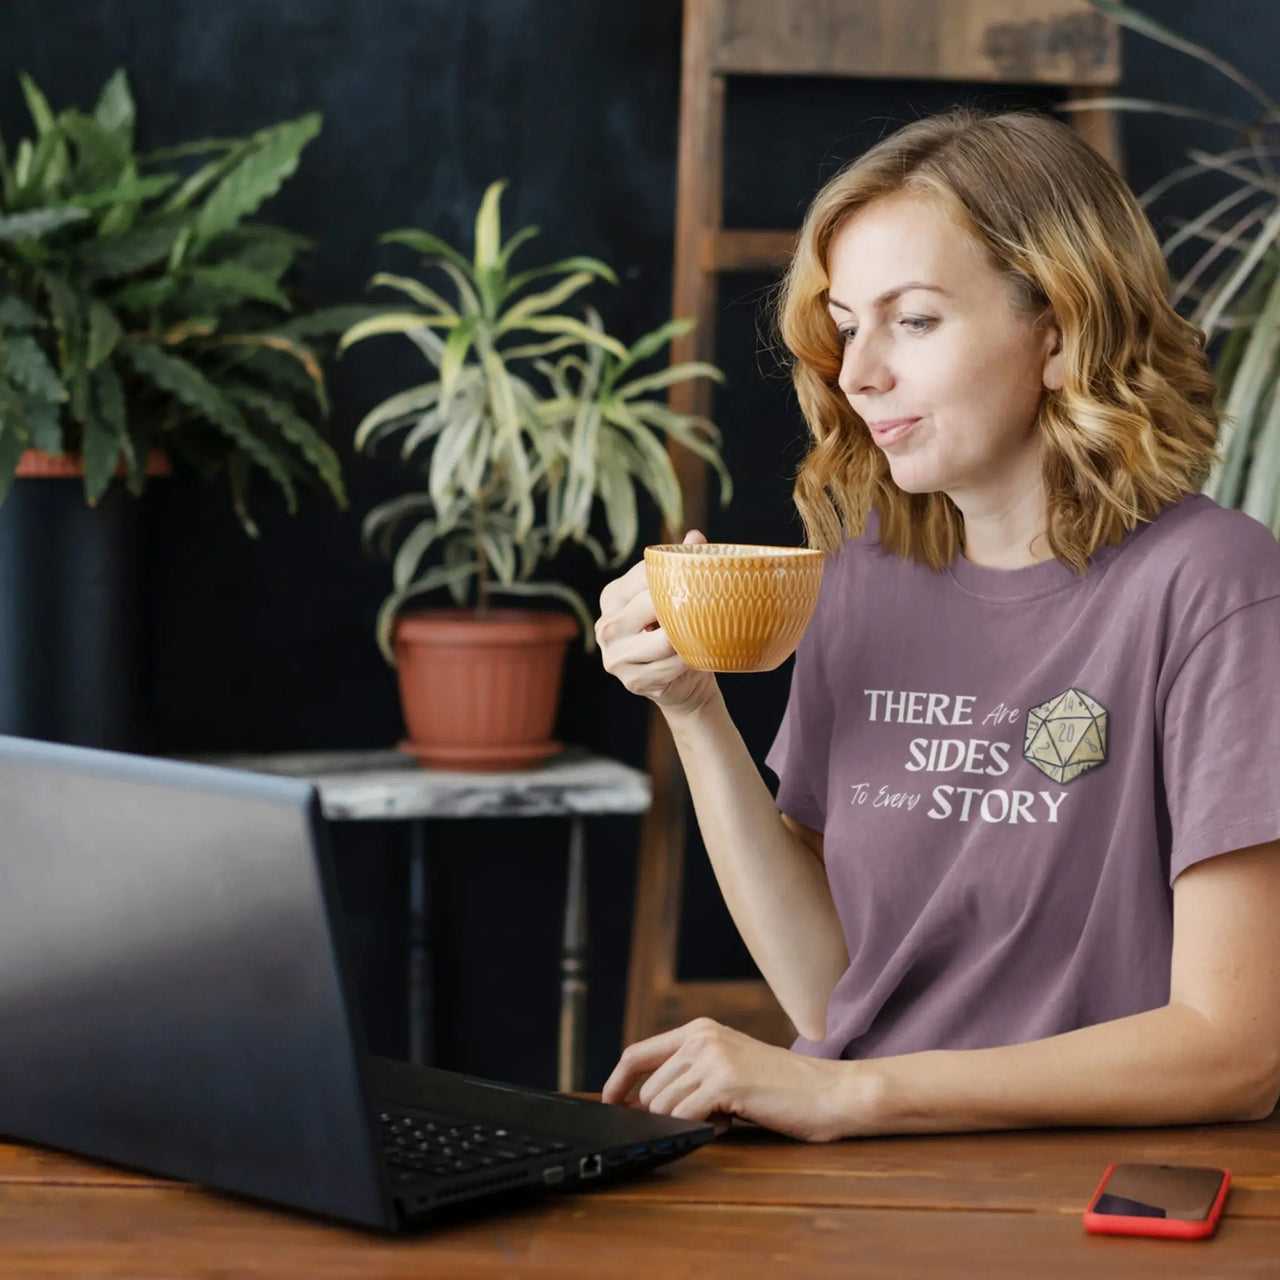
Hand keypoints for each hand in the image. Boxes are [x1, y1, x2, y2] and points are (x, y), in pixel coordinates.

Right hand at [595, 528, 719, 720]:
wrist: (681, 684)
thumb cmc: (677, 631)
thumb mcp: (676, 597)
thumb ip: (682, 565)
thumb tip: (695, 536)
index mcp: (612, 597)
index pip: (644, 574)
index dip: (674, 573)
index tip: (700, 576)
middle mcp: (606, 626)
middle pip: (652, 605)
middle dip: (682, 605)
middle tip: (710, 603)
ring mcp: (615, 657)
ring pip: (663, 640)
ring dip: (688, 637)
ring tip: (705, 631)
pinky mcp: (632, 681)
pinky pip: (669, 667)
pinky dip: (687, 661)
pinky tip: (697, 656)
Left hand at [601, 1017, 854, 1142]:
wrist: (828, 1092)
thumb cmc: (781, 1088)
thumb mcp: (728, 1067)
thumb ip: (690, 1074)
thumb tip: (642, 1103)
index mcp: (699, 1030)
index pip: (637, 1054)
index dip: (616, 1083)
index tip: (608, 1105)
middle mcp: (701, 1037)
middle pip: (649, 1090)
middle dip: (666, 1115)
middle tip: (709, 1119)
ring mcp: (712, 1057)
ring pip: (663, 1106)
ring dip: (687, 1123)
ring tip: (725, 1117)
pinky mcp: (724, 1081)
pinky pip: (684, 1116)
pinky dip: (698, 1130)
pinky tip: (727, 1124)